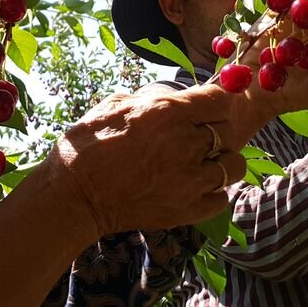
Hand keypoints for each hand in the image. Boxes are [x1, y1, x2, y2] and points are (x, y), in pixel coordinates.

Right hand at [46, 84, 246, 239]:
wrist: (73, 196)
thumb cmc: (87, 146)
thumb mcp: (116, 105)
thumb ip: (152, 98)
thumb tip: (176, 96)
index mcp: (167, 112)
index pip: (220, 99)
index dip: (218, 101)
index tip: (211, 106)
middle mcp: (185, 144)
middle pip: (229, 131)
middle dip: (217, 131)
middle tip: (200, 137)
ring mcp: (190, 180)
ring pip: (233, 166)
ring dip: (222, 162)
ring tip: (203, 164)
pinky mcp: (187, 210)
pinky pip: (221, 198)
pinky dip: (213, 192)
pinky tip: (195, 187)